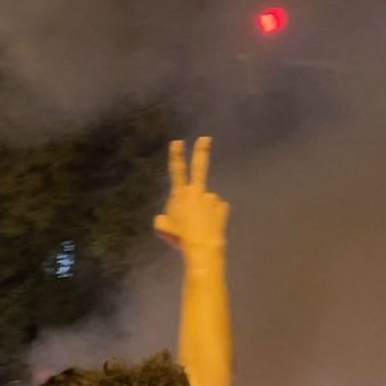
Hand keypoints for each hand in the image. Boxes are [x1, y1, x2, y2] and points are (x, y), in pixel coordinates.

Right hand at [154, 138, 228, 255]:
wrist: (201, 247)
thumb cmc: (179, 237)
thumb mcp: (162, 228)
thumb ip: (164, 217)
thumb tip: (167, 216)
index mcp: (179, 195)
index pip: (177, 171)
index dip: (176, 156)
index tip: (177, 142)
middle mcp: (196, 192)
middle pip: (199, 167)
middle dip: (201, 151)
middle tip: (206, 138)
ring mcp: (211, 198)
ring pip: (205, 201)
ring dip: (203, 210)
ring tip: (199, 226)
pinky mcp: (222, 206)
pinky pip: (216, 210)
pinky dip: (213, 216)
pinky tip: (209, 227)